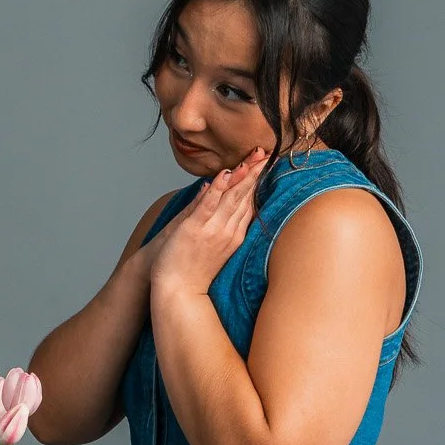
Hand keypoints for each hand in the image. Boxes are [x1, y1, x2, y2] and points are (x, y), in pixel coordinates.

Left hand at [148, 148, 266, 299]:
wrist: (178, 293)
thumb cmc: (191, 271)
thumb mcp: (210, 243)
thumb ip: (215, 219)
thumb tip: (216, 195)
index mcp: (234, 235)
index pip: (249, 203)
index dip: (257, 182)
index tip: (265, 164)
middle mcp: (228, 231)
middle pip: (245, 197)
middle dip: (256, 173)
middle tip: (266, 151)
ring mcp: (213, 230)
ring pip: (232, 198)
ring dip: (242, 175)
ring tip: (253, 156)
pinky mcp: (195, 229)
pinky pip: (208, 206)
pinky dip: (216, 189)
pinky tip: (224, 174)